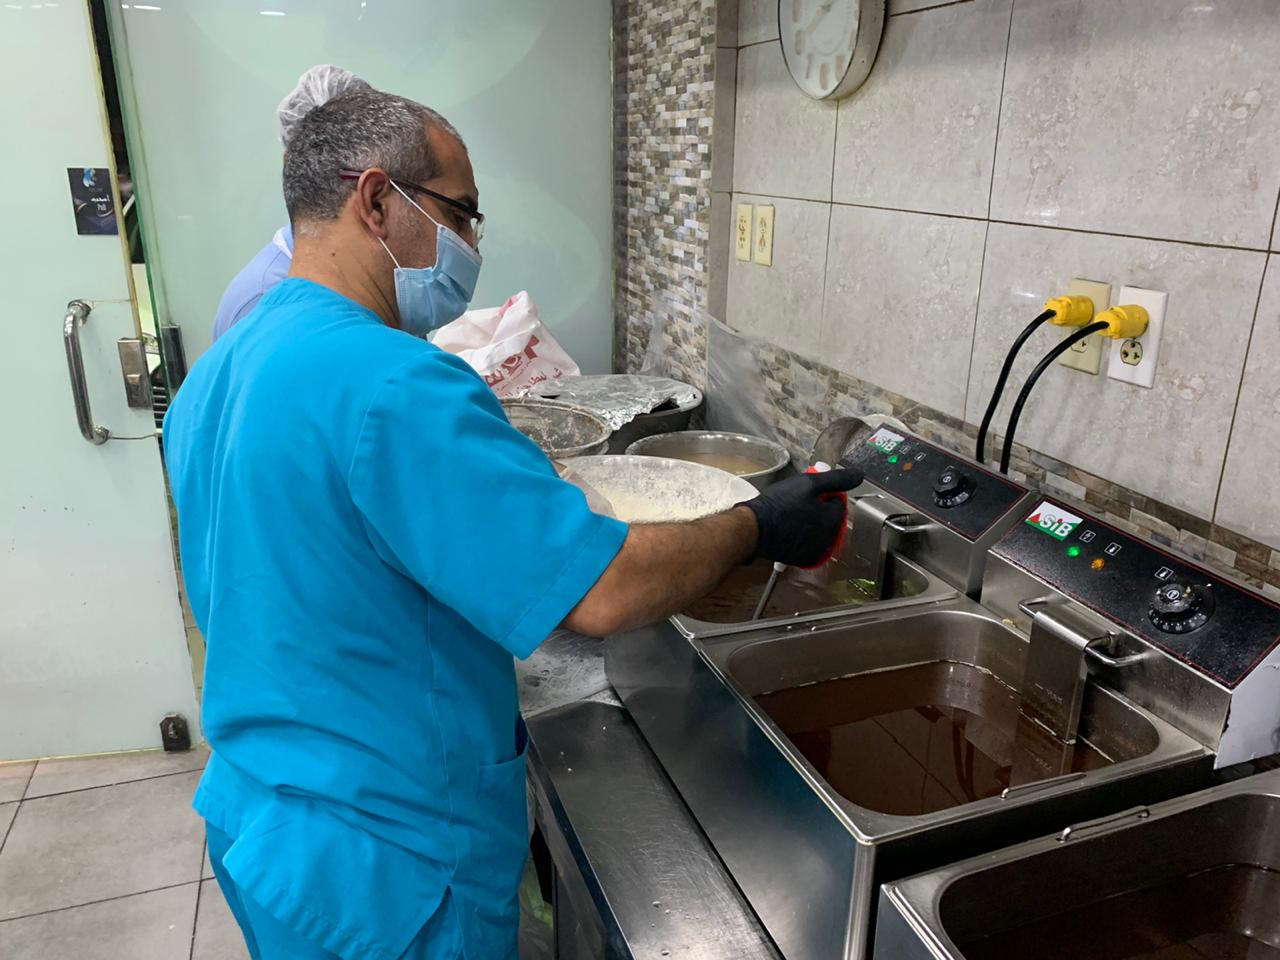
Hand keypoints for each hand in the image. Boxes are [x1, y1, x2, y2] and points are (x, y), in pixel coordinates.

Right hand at [740, 468, 862, 567]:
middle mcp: (828, 538)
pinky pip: (810, 545)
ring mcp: (816, 551)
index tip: (809, 492)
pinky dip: (805, 538)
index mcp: (833, 519)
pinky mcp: (803, 560)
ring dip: (813, 524)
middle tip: (799, 503)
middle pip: (831, 518)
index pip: (839, 502)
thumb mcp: (808, 483)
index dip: (825, 495)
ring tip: (793, 516)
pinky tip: (791, 530)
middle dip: (820, 510)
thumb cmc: (778, 505)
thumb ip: (836, 479)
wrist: (754, 529)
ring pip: (821, 532)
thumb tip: (858, 475)